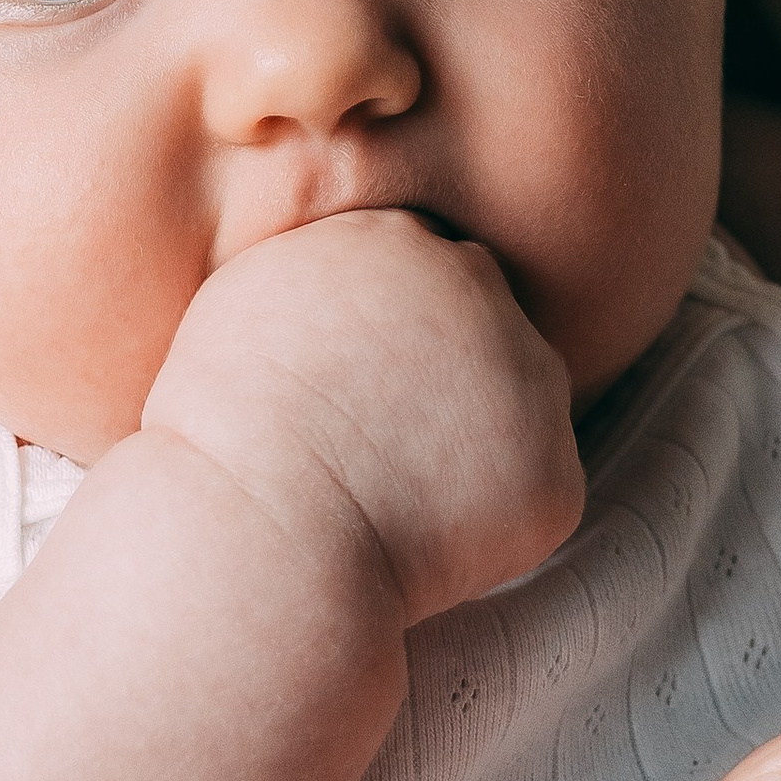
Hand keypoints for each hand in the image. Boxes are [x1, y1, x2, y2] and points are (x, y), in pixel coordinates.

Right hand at [143, 210, 583, 624]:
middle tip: (389, 441)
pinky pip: (535, 492)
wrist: (262, 531)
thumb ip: (327, 271)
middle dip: (452, 373)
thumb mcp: (251, 300)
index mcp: (401, 240)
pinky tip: (430, 541)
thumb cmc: (225, 431)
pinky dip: (497, 523)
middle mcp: (480, 292)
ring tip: (398, 493)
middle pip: (485, 322)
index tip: (362, 384)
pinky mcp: (554, 471)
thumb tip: (351, 287)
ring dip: (482, 441)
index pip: (426, 269)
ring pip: (522, 403)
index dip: (398, 334)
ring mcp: (530, 378)